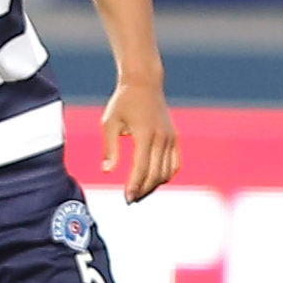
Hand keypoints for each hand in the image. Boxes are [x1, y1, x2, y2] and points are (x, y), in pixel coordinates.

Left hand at [101, 81, 179, 203]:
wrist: (144, 83)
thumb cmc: (123, 102)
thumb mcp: (110, 123)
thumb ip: (110, 148)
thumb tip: (107, 171)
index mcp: (145, 134)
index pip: (142, 168)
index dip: (135, 185)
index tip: (127, 198)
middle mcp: (161, 138)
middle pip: (156, 173)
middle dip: (143, 189)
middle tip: (130, 200)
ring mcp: (170, 138)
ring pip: (167, 171)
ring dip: (154, 185)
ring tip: (139, 193)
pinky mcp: (174, 137)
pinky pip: (175, 163)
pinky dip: (166, 175)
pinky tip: (153, 181)